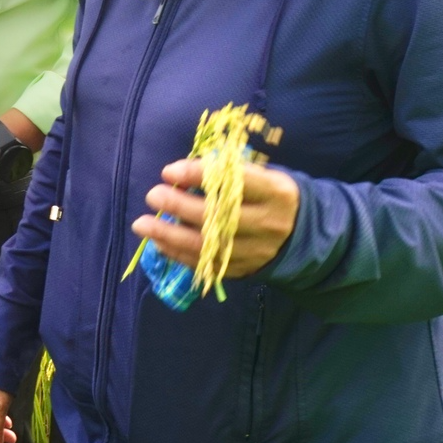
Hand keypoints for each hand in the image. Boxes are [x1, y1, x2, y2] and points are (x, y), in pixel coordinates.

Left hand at [134, 159, 299, 276]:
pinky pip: (204, 265)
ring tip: (141, 225)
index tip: (169, 172)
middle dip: (178, 206)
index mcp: (275, 193)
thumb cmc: (269, 196)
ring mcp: (256, 251)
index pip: (235, 183)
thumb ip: (226, 174)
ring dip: (168, 236)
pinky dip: (177, 254)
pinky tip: (158, 243)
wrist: (301, 234)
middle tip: (153, 195)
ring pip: (207, 246)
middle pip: (217, 217)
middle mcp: (268, 224)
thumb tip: (179, 174)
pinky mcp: (243, 270)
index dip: (199, 176)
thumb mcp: (262, 176)